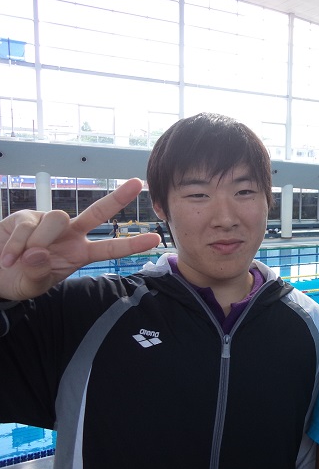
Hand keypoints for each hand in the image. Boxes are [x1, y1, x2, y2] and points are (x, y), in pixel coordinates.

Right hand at [0, 178, 160, 300]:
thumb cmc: (19, 279)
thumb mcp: (33, 285)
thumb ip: (39, 273)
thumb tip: (40, 252)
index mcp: (80, 253)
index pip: (110, 249)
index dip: (131, 245)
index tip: (155, 239)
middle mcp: (70, 234)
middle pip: (98, 212)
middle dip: (118, 197)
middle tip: (137, 183)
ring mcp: (49, 222)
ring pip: (57, 219)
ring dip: (39, 241)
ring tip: (21, 259)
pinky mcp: (26, 216)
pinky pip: (28, 226)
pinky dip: (16, 245)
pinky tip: (8, 257)